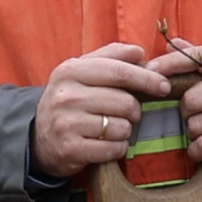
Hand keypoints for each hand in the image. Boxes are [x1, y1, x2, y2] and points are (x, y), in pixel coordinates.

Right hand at [32, 43, 172, 178]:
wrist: (38, 137)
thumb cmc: (70, 100)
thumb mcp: (81, 72)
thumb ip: (110, 57)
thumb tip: (139, 52)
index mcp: (71, 71)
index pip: (119, 72)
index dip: (147, 79)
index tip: (164, 86)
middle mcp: (66, 96)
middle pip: (125, 102)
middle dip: (135, 110)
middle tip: (128, 114)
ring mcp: (66, 123)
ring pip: (122, 127)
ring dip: (125, 130)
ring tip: (112, 129)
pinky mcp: (70, 149)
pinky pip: (113, 148)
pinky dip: (118, 148)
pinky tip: (108, 143)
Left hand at [150, 45, 201, 183]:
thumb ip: (199, 62)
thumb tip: (172, 43)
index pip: (201, 56)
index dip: (172, 62)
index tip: (149, 71)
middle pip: (192, 97)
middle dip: (187, 111)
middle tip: (197, 117)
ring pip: (196, 123)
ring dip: (194, 133)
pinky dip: (198, 150)